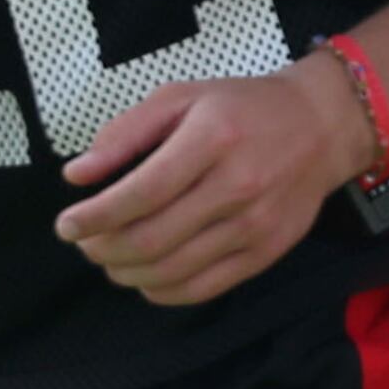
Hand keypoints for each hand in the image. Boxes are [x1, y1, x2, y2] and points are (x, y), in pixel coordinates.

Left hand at [55, 55, 376, 304]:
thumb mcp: (181, 97)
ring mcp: (255, 225)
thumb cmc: (243, 108)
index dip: (94, 217)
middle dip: (103, 249)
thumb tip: (77, 175)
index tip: (66, 224)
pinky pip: (204, 288)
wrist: (322, 126)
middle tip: (85, 243)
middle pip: (152, 239)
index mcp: (212, 139)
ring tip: (110, 260)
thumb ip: (125, 133)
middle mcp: (237, 185)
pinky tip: (145, 277)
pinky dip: (163, 291)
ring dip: (126, 273)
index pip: (141, 193)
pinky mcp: (266, 252)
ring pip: (173, 270)